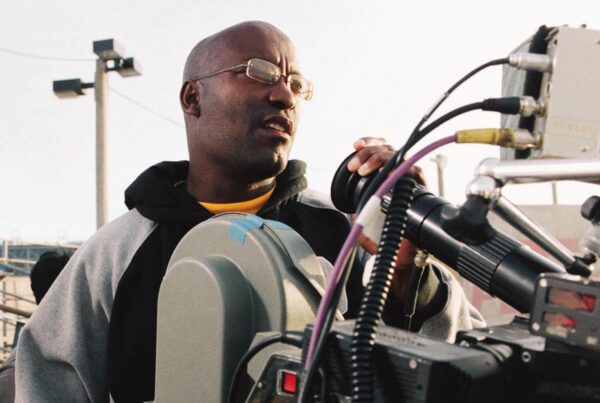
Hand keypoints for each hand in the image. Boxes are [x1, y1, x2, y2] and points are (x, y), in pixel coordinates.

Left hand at [350, 137, 427, 301]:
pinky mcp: (422, 189)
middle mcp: (404, 174)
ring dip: (379, 159)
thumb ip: (357, 205)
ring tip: (362, 170)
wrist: (399, 256)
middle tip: (354, 166)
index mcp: (391, 174)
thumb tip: (343, 199)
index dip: (370, 142)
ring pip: (400, 156)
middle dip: (369, 152)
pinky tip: (385, 174)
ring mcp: (414, 180)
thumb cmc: (384, 236)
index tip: (355, 145)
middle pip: (390, 148)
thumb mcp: (365, 216)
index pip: (383, 148)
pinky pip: (413, 171)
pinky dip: (399, 170)